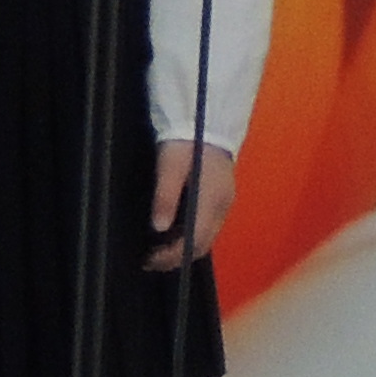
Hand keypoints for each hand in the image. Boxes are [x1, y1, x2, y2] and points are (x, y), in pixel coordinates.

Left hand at [148, 140, 235, 269]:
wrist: (210, 117)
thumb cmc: (188, 139)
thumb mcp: (171, 164)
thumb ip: (166, 196)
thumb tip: (158, 227)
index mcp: (211, 199)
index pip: (194, 240)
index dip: (172, 256)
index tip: (150, 259)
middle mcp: (222, 205)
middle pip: (203, 244)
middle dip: (177, 257)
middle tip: (151, 260)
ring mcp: (225, 201)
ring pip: (207, 237)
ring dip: (185, 248)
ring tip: (160, 249)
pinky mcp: (223, 196)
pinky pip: (209, 226)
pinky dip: (192, 236)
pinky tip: (175, 232)